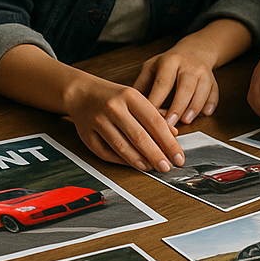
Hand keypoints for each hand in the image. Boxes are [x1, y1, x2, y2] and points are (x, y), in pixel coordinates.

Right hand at [63, 73, 183, 172]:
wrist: (81, 93)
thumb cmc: (113, 97)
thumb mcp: (136, 99)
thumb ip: (155, 115)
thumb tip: (174, 134)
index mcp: (130, 96)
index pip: (154, 122)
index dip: (169, 142)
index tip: (178, 156)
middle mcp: (114, 107)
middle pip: (139, 136)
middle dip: (155, 155)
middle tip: (166, 167)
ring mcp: (98, 121)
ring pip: (121, 146)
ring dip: (138, 160)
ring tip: (151, 167)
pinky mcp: (86, 134)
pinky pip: (106, 153)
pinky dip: (121, 161)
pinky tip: (133, 164)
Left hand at [133, 36, 219, 126]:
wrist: (196, 50)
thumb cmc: (170, 63)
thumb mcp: (152, 66)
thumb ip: (141, 85)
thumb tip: (130, 106)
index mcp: (170, 61)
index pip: (163, 82)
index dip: (157, 99)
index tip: (150, 115)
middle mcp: (188, 66)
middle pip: (185, 86)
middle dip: (177, 106)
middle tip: (169, 124)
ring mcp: (203, 73)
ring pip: (202, 90)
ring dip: (194, 107)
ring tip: (186, 121)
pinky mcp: (214, 81)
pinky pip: (214, 93)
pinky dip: (210, 104)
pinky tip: (205, 113)